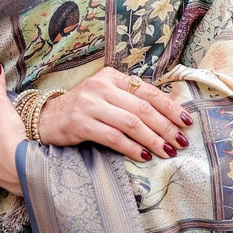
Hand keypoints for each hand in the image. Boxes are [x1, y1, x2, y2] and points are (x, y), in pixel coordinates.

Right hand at [38, 66, 192, 162]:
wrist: (46, 118)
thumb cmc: (83, 109)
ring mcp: (89, 104)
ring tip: (168, 151)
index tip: (187, 122)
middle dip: (166, 127)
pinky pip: (113, 137)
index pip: (148, 91)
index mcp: (112, 77)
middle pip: (143, 109)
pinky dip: (131, 148)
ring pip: (131, 123)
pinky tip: (144, 155)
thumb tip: (168, 117)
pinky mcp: (80, 123)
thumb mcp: (106, 96)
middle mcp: (101, 87)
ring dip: (153, 140)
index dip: (170, 107)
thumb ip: (130, 100)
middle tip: (181, 142)